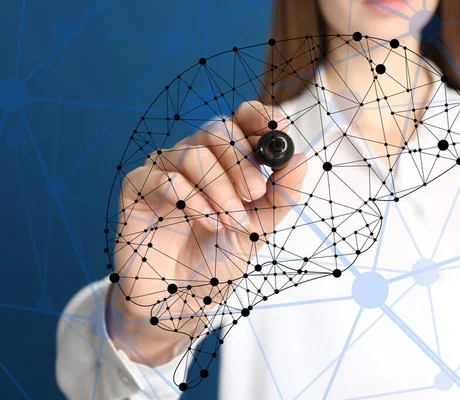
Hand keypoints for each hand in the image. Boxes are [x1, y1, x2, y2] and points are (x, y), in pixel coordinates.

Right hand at [107, 100, 306, 363]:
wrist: (181, 301)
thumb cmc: (217, 261)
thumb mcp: (259, 230)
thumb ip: (280, 197)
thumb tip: (301, 158)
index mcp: (225, 161)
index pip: (240, 119)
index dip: (260, 117)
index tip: (279, 129)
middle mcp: (193, 158)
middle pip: (216, 129)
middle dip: (241, 160)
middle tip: (256, 193)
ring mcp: (163, 170)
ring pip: (192, 153)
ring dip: (219, 188)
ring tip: (231, 222)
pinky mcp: (136, 189)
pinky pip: (164, 177)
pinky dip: (192, 199)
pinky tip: (206, 223)